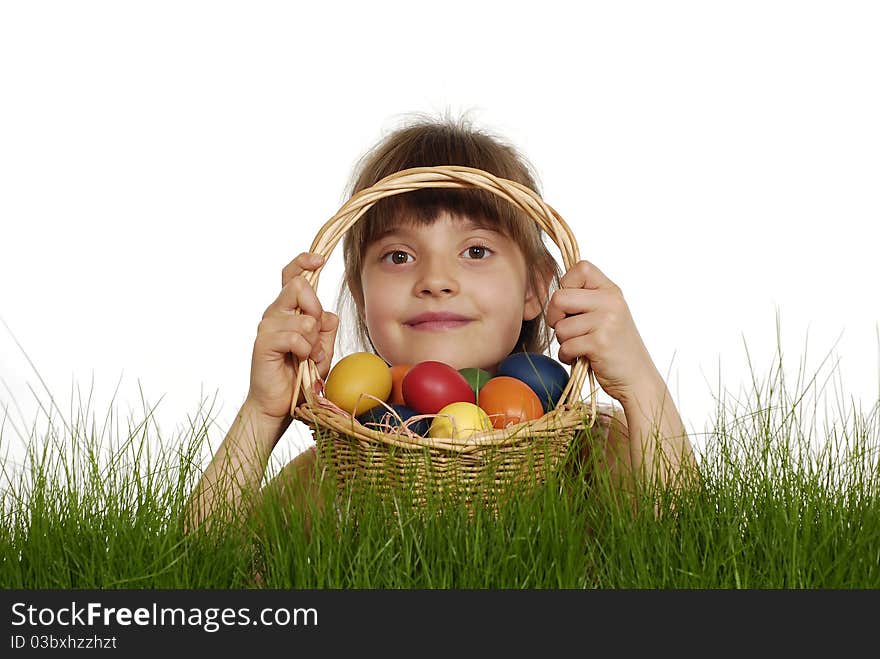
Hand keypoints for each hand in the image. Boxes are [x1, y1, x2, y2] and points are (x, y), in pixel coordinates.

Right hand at [246, 252, 338, 422]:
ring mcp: (267, 326)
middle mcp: (275, 313)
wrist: (278, 405)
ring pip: (304, 318)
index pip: (292, 275)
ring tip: (307, 358)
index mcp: (288, 310)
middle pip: (300, 286)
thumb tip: (325, 314)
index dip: (304, 261)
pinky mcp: (264, 342)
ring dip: (314, 342)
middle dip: (317, 310)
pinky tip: (299, 363)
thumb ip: (326, 328)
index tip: (320, 260)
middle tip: (315, 336)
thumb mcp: (322, 349)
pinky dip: (305, 352)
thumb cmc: (300, 377)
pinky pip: (296, 337)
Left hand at [546, 259, 660, 405]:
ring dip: (564, 341)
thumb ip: (585, 298)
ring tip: (581, 346)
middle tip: (567, 330)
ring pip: (560, 327)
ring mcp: (607, 322)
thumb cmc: (614, 347)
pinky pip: (566, 346)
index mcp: (611, 290)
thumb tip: (552, 292)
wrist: (637, 377)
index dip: (565, 284)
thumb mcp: (606, 313)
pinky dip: (567, 356)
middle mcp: (611, 302)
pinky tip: (581, 358)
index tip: (570, 305)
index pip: (580, 267)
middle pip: (559, 297)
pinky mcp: (600, 343)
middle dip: (555, 317)